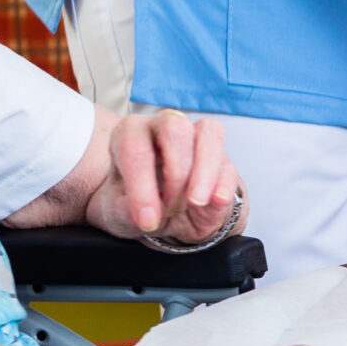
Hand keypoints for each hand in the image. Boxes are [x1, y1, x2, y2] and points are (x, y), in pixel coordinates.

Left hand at [92, 109, 240, 242]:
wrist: (164, 218)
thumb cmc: (135, 206)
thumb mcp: (118, 212)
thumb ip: (125, 209)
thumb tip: (146, 211)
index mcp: (129, 135)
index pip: (133, 147)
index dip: (141, 185)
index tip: (147, 218)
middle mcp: (162, 128)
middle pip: (175, 127)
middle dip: (176, 171)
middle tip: (171, 205)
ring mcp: (196, 138)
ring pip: (209, 133)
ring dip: (204, 172)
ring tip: (195, 202)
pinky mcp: (221, 158)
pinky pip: (228, 163)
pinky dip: (224, 184)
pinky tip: (216, 201)